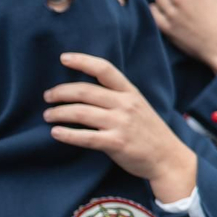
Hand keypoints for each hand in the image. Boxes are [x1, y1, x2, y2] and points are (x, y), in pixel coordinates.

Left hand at [45, 53, 198, 202]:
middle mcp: (126, 105)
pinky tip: (56, 133)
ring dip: (59, 113)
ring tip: (48, 116)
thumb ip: (116, 97)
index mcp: (131, 93)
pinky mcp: (116, 143)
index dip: (83, 61)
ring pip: (80, 113)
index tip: (63, 58)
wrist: (168, 158)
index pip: (105, 69)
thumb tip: (82, 92)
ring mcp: (122, 124)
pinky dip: (66, 134)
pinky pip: (85, 137)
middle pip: (85, 91)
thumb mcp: (139, 107)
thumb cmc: (149, 132)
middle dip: (60, 92)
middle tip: (48, 97)